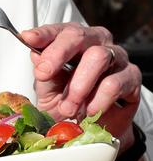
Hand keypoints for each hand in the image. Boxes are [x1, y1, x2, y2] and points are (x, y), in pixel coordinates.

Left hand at [20, 23, 140, 139]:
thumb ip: (43, 71)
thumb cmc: (67, 103)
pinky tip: (89, 111)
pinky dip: (97, 100)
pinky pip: (114, 83)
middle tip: (44, 74)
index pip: (59, 30)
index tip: (28, 38)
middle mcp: (97, 42)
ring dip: (78, 85)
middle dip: (58, 53)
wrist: (91, 130)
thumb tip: (35, 53)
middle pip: (79, 35)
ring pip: (98, 57)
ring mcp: (117, 57)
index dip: (43, 33)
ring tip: (67, 108)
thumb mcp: (48, 89)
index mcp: (73, 41)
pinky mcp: (131, 77)